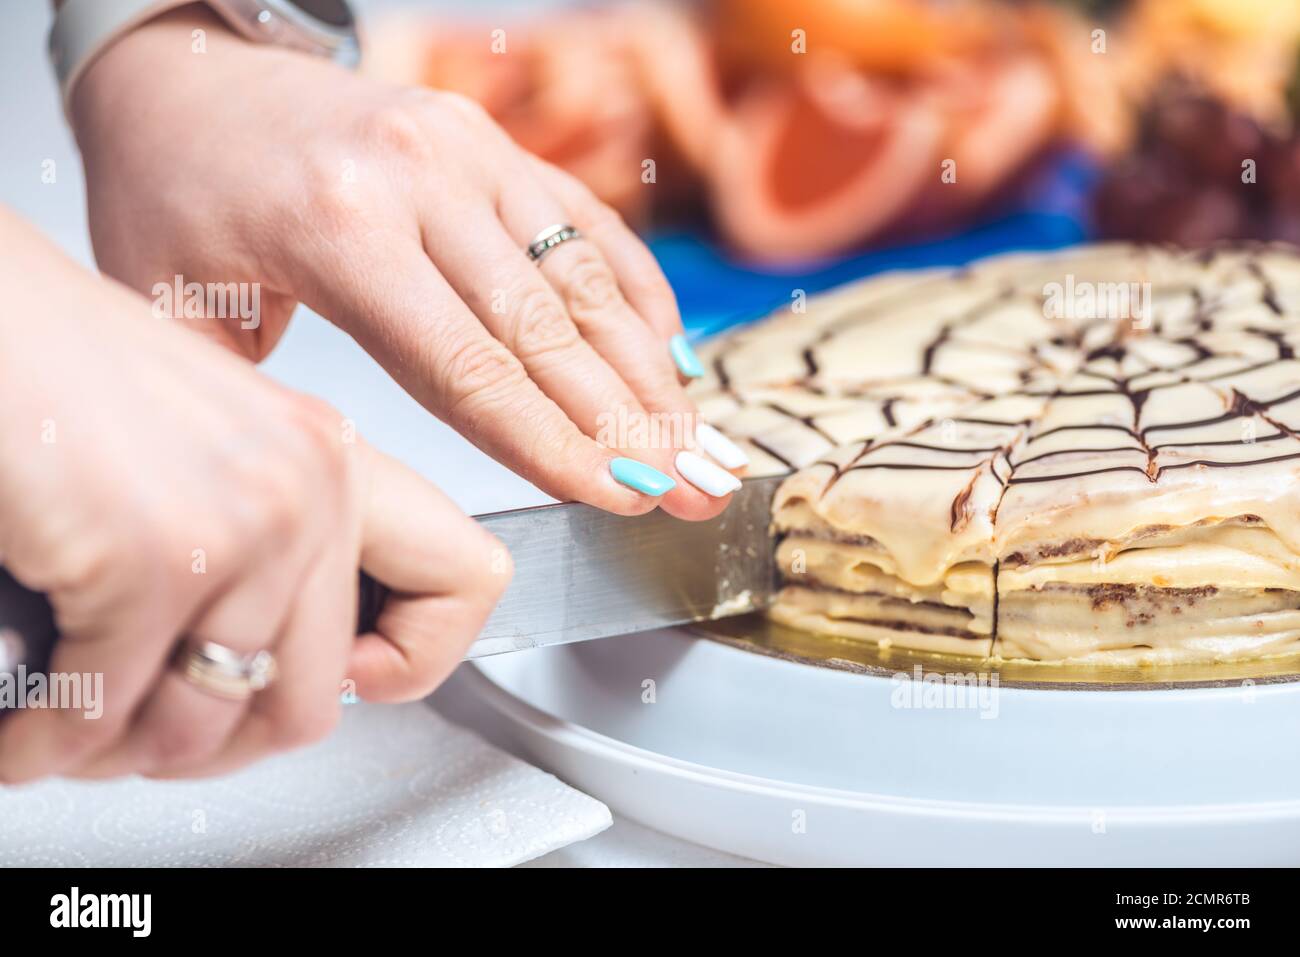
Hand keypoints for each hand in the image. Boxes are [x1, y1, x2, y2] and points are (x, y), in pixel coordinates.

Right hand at [0, 207, 509, 781]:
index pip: (463, 580)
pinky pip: (111, 714)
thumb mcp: (212, 450)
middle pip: (314, 700)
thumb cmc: (63, 374)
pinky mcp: (157, 555)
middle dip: (223, 745)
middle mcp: (310, 485)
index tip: (356, 677)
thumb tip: (272, 659)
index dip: (412, 658)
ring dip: (133, 754)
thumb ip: (271, 539)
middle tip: (164, 739)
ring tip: (83, 737)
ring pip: (211, 726)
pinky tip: (26, 731)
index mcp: (333, 458)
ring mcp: (245, 522)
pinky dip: (52, 746)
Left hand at [69, 7, 750, 519]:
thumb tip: (344, 508)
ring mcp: (465, 150)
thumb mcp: (175, 310)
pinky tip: (668, 349)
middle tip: (688, 488)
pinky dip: (632, 287)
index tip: (616, 497)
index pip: (472, 370)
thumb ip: (264, 408)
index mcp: (339, 230)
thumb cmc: (174, 193)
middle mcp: (420, 178)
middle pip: (547, 330)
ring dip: (645, 367)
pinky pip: (581, 220)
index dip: (555, 446)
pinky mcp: (488, 139)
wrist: (185, 73)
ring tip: (693, 438)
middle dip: (626, 423)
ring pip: (580, 277)